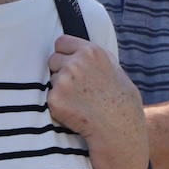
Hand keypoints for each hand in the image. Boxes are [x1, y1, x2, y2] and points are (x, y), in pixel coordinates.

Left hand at [47, 35, 146, 168]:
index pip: (61, 42)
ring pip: (51, 79)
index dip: (64, 53)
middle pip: (53, 59)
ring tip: (80, 99)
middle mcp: (75, 63)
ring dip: (60, 88)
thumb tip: (75, 47)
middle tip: (78, 86)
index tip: (69, 62)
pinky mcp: (55, 99)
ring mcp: (63, 81)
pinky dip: (58, 104)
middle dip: (60, 70)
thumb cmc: (118, 98)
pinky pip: (50, 97)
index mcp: (90, 52)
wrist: (119, 127)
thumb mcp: (112, 67)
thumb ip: (91, 55)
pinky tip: (75, 110)